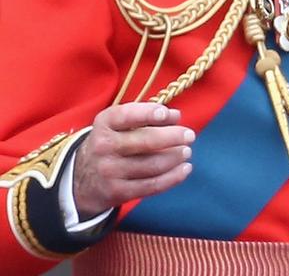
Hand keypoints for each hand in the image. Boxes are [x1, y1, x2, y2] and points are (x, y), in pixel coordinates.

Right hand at [73, 102, 194, 218]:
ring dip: (175, 158)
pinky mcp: (117, 192)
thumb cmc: (112, 142)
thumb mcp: (118, 124)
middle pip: (145, 141)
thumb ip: (145, 116)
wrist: (82, 178)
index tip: (171, 115)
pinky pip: (151, 185)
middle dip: (173, 137)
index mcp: (104, 123)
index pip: (127, 116)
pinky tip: (185, 169)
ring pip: (152, 165)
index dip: (149, 114)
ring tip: (186, 152)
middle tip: (190, 135)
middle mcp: (104, 146)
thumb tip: (176, 116)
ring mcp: (109, 171)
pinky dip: (173, 177)